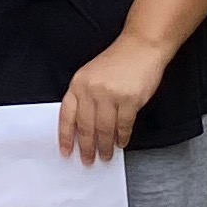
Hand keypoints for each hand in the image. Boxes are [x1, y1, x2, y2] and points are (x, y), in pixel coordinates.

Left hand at [59, 33, 171, 163]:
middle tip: (88, 160)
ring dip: (105, 146)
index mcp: (78, 84)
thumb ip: (84, 97)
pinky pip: (123, 126)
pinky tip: (121, 142)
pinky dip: (122, 137)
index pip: (67, 115)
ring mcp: (110, 95)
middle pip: (85, 127)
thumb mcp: (91, 75)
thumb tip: (81, 127)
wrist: (141, 46)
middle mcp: (91, 90)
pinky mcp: (129, 100)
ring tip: (105, 155)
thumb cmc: (118, 61)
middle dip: (86, 147)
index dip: (65, 136)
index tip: (66, 151)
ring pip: (104, 129)